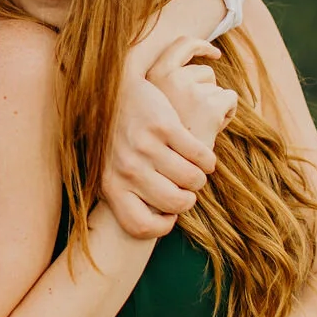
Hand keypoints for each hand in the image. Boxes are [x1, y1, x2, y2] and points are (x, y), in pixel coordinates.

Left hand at [103, 62, 217, 241]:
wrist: (111, 89)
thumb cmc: (115, 137)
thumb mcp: (108, 169)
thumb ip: (124, 196)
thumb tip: (145, 227)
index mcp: (111, 185)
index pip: (140, 226)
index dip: (162, 227)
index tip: (169, 216)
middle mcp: (127, 169)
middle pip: (174, 203)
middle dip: (188, 199)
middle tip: (187, 190)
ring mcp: (146, 148)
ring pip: (191, 180)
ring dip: (200, 179)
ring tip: (196, 172)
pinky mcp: (164, 127)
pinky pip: (199, 156)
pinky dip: (208, 160)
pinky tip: (204, 158)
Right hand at [146, 36, 237, 154]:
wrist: (165, 169)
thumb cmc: (162, 142)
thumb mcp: (155, 109)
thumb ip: (167, 90)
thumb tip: (200, 64)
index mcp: (152, 77)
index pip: (180, 45)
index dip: (200, 45)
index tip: (214, 54)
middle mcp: (169, 79)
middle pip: (204, 71)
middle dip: (206, 91)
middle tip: (193, 117)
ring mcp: (188, 90)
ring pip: (217, 88)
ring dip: (214, 105)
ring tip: (199, 126)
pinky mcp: (208, 104)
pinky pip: (230, 99)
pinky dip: (227, 113)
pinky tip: (212, 129)